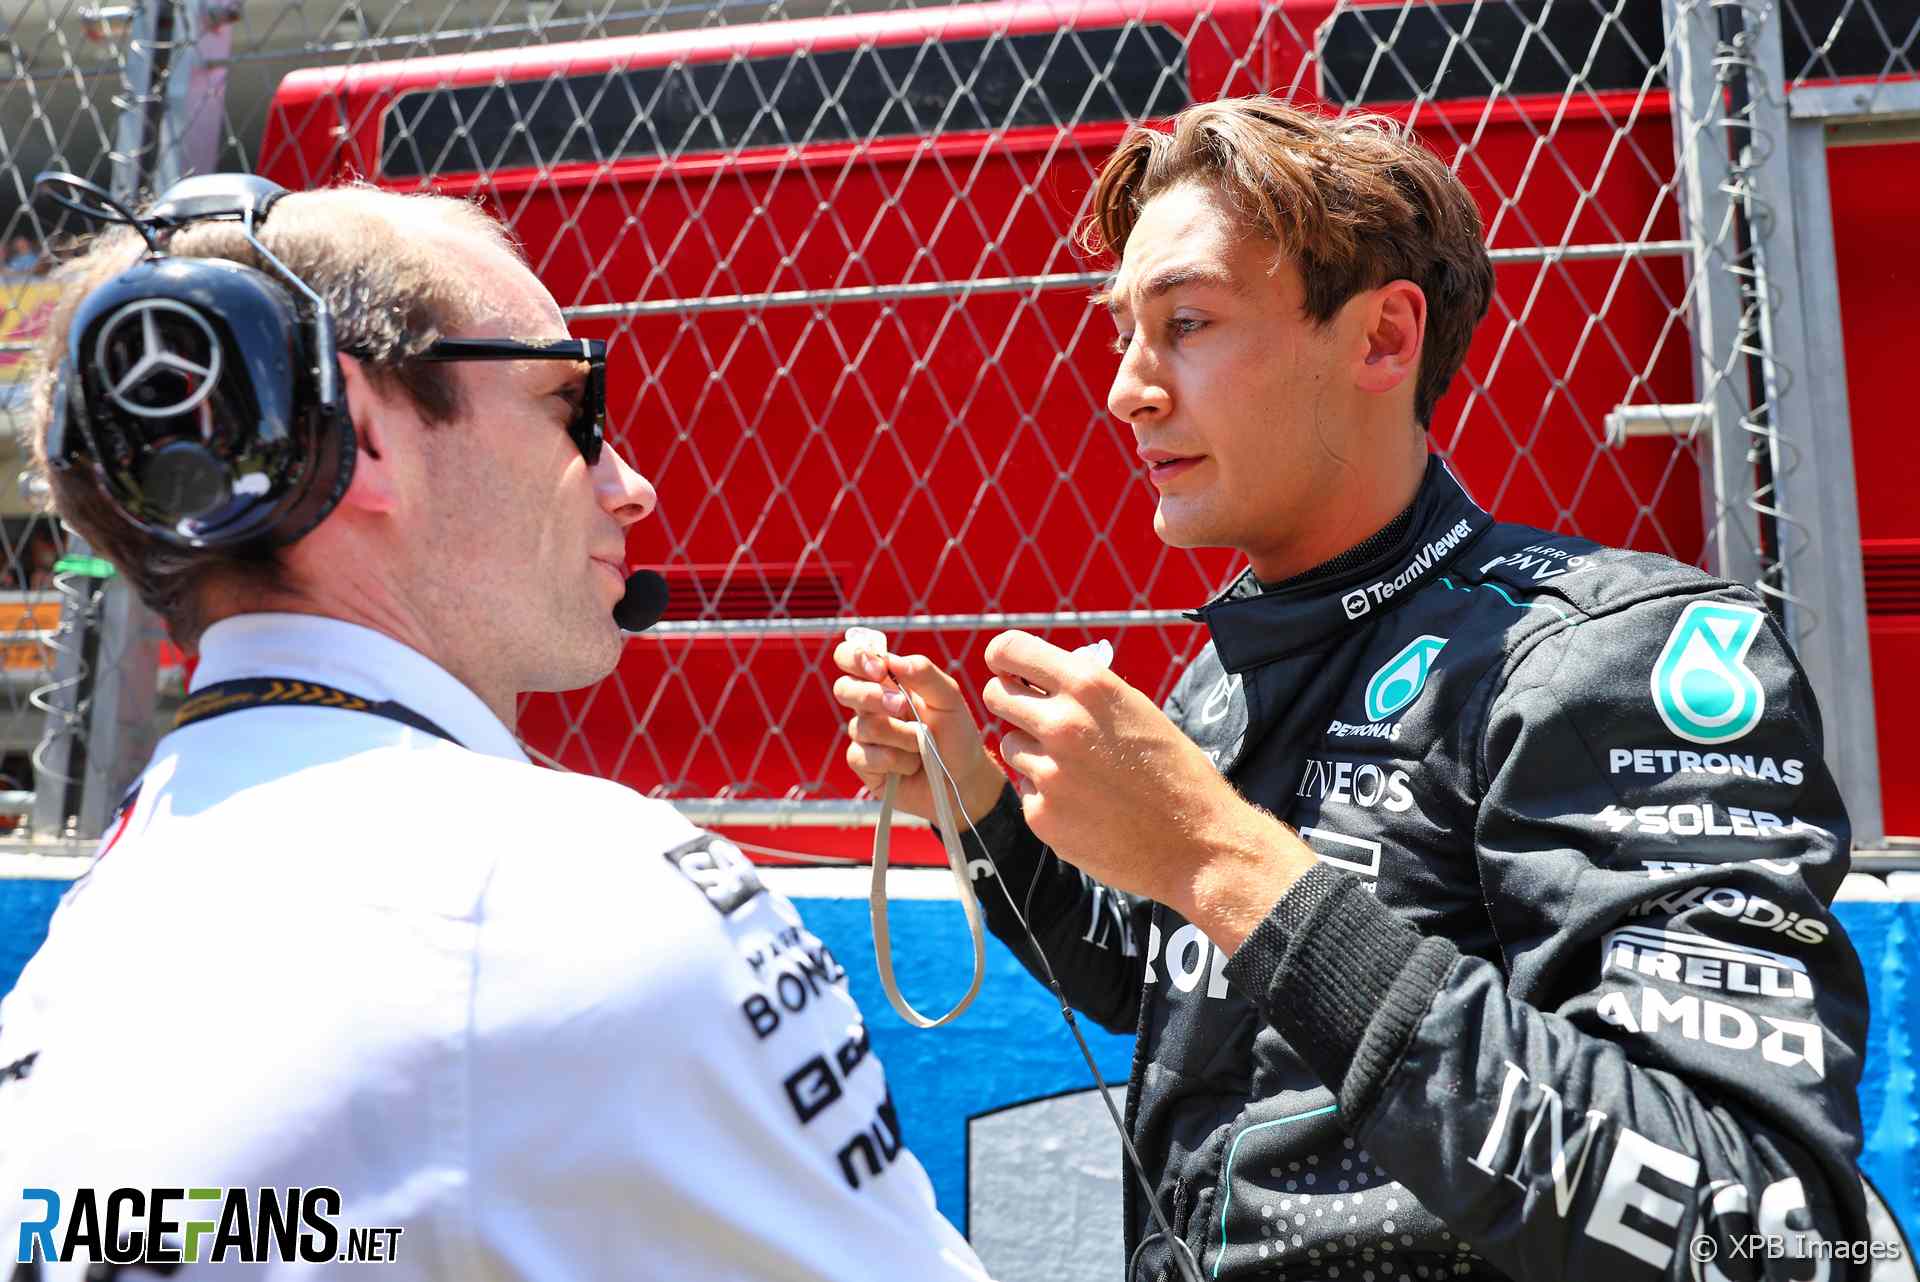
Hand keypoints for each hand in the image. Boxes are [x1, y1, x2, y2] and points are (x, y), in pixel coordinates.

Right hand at [831, 636, 1007, 826]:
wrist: (964, 778)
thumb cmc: (956, 733)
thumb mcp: (949, 698)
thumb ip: (924, 674)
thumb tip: (891, 660)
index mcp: (887, 682)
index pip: (852, 658)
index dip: (856, 658)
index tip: (879, 670)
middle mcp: (870, 706)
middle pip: (844, 688)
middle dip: (871, 696)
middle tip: (902, 707)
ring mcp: (865, 736)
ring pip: (863, 726)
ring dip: (900, 736)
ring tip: (921, 744)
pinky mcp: (864, 764)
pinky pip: (863, 756)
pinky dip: (894, 760)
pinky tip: (910, 765)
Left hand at [981, 630, 1311, 945]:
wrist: (1198, 844)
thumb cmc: (1176, 773)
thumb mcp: (1137, 711)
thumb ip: (1087, 693)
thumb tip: (1043, 680)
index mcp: (1089, 687)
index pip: (1011, 650)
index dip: (1002, 657)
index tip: (1002, 665)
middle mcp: (1061, 723)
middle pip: (995, 695)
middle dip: (1008, 701)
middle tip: (1029, 715)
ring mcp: (1048, 772)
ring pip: (1011, 745)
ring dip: (1033, 752)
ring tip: (1080, 772)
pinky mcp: (1041, 815)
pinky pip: (1027, 791)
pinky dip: (1047, 796)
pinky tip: (1087, 807)